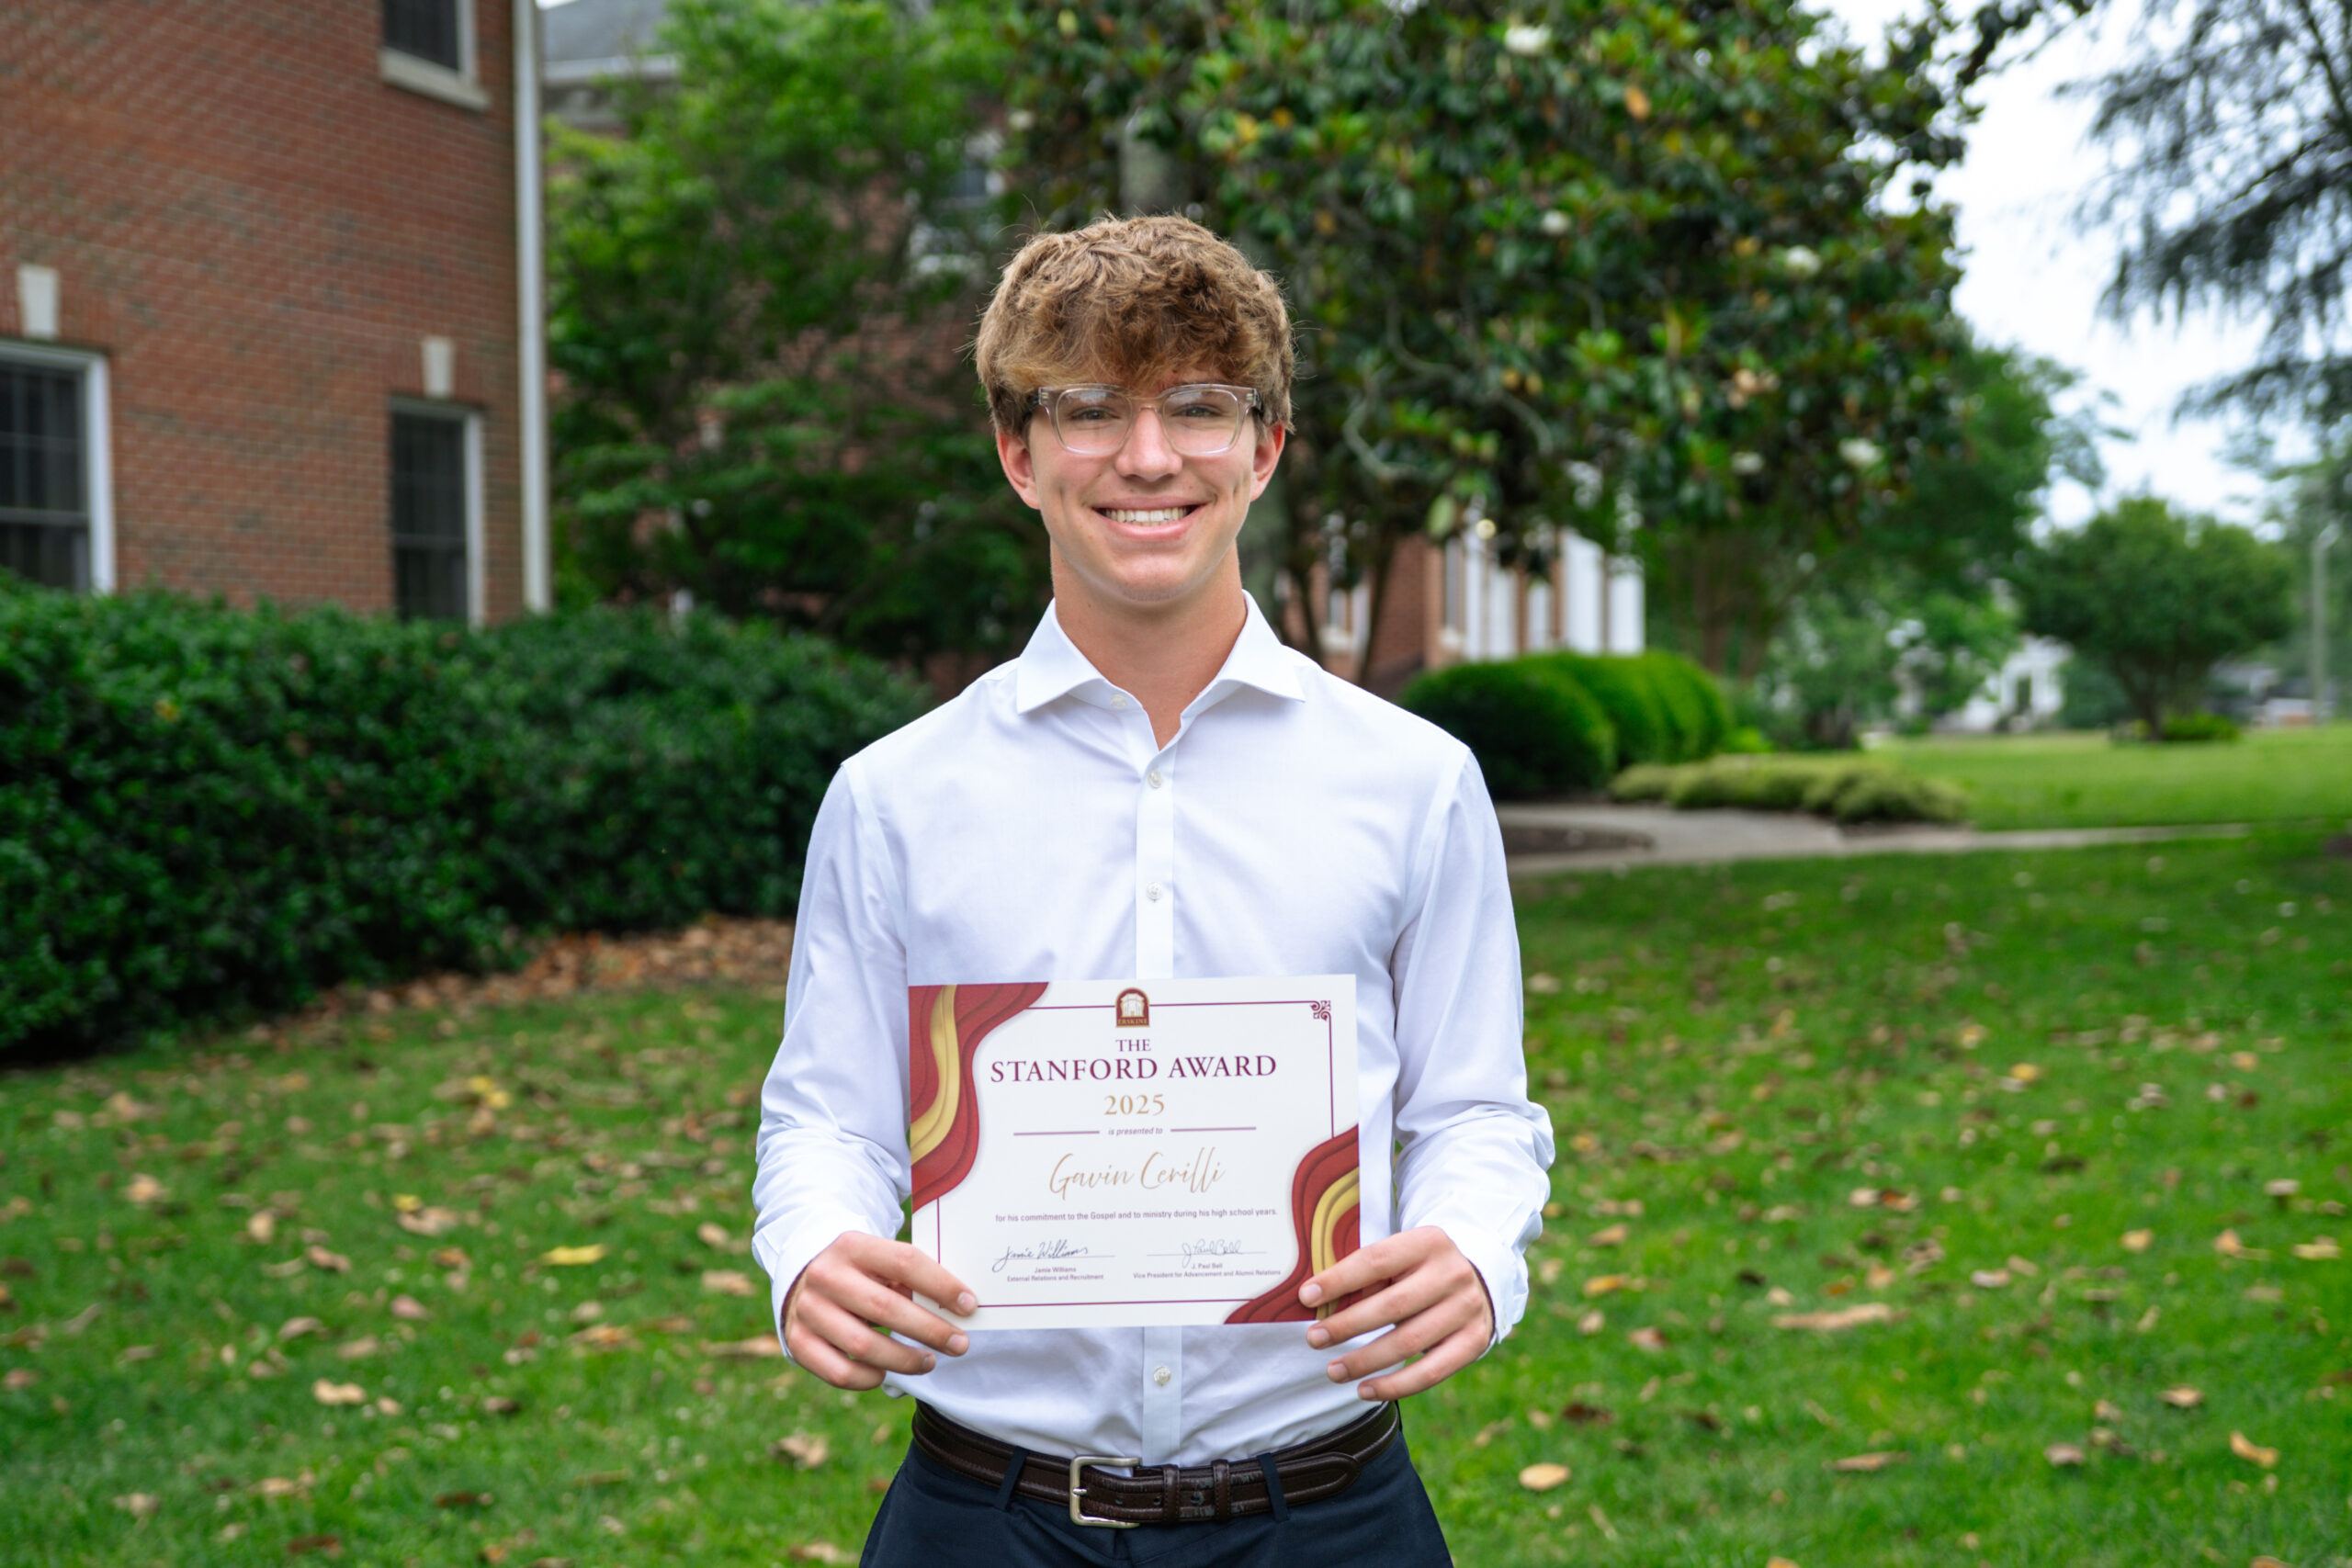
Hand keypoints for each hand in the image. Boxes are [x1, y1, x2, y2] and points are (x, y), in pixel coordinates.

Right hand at [783, 1232, 975, 1390]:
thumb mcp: (879, 1262)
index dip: (941, 1285)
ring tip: (930, 1361)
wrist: (804, 1277)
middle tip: (960, 1344)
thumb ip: (911, 1279)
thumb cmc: (860, 1272)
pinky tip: (886, 1373)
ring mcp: (808, 1310)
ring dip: (905, 1359)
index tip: (969, 1306)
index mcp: (853, 1245)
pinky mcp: (797, 1341)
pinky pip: (840, 1373)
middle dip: (931, 1330)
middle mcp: (826, 1275)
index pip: (904, 1262)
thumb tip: (959, 1308)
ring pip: (864, 1346)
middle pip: (886, 1308)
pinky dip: (869, 1378)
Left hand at [1298, 1226, 1492, 1400]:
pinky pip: (1430, 1372)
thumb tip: (1315, 1302)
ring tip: (1333, 1370)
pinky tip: (1364, 1390)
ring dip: (1364, 1361)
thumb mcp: (1400, 1257)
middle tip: (1313, 1339)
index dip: (1338, 1280)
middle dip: (1346, 1326)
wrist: (1478, 1279)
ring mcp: (1466, 1309)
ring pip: (1407, 1342)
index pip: (1376, 1261)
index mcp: (1427, 1242)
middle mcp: (1452, 1274)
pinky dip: (1394, 1386)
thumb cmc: (1419, 1269)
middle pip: (1391, 1306)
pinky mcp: (1474, 1342)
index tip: (1306, 1297)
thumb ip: (1367, 1277)